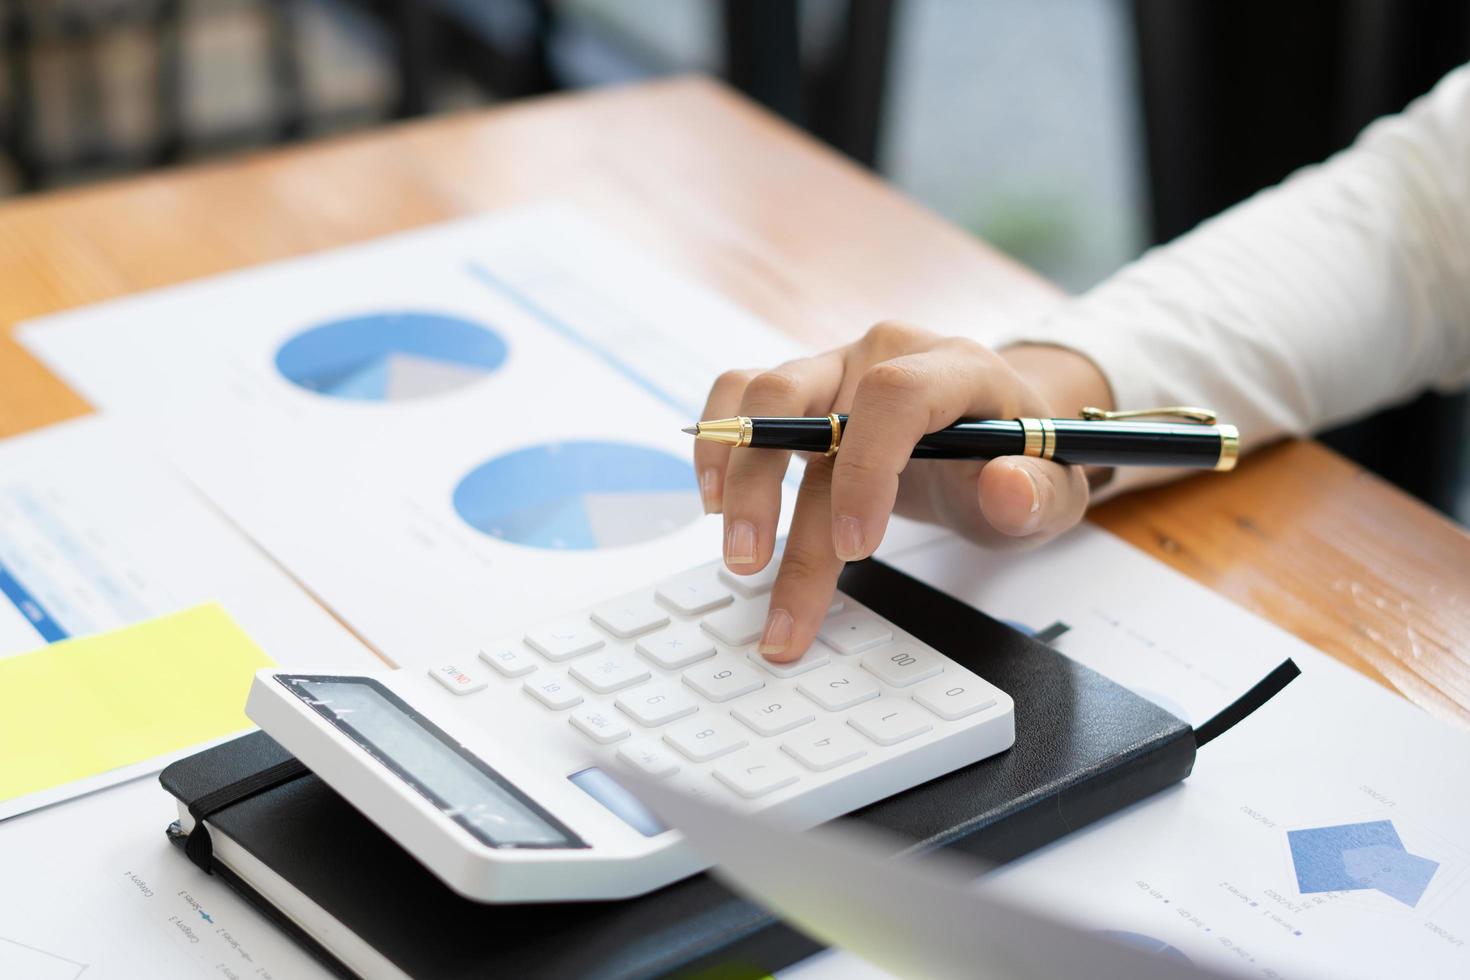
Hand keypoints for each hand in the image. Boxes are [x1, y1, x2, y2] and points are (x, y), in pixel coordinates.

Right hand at [695, 322, 1109, 661]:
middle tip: (756, 569)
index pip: (896, 396)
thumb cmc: (1018, 463)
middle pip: (804, 399)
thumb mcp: (1051, 491)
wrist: (997, 437)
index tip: (858, 548)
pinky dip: (719, 444)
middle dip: (771, 492)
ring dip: (736, 476)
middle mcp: (885, 353)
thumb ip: (1037, 495)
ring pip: (762, 400)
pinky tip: (716, 502)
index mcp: (954, 366)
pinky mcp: (806, 391)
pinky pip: (741, 396)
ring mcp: (838, 367)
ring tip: (737, 552)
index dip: (868, 470)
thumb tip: (1007, 489)